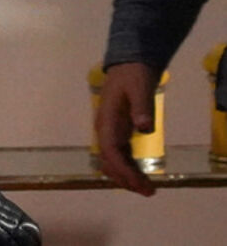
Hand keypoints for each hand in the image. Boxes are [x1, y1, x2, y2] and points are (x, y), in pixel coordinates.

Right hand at [94, 61, 158, 195]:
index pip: (110, 150)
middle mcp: (105, 128)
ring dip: (126, 176)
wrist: (129, 62)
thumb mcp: (140, 87)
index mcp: (107, 119)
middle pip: (109, 160)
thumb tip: (144, 128)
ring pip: (113, 160)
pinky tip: (141, 174)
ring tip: (147, 188)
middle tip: (148, 191)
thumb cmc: (134, 75)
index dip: (123, 170)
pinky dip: (129, 168)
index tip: (139, 184)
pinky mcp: (118, 130)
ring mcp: (110, 130)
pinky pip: (119, 154)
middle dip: (125, 178)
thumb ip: (142, 107)